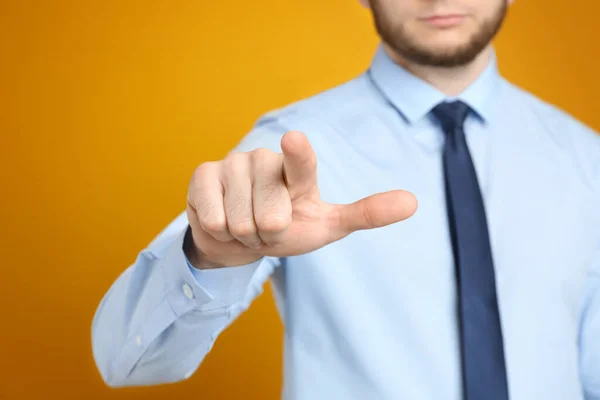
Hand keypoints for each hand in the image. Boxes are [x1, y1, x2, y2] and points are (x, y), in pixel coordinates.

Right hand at [185, 131, 417, 267]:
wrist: (238, 238)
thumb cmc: (288, 227)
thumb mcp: (327, 226)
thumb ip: (365, 214)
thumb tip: (414, 203)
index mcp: (299, 173)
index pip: (302, 165)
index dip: (298, 155)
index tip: (293, 140)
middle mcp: (266, 161)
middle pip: (271, 218)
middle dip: (268, 236)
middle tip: (265, 227)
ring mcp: (233, 164)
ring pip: (241, 220)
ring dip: (244, 235)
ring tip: (245, 223)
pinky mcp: (203, 174)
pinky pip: (213, 218)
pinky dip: (220, 232)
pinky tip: (222, 218)